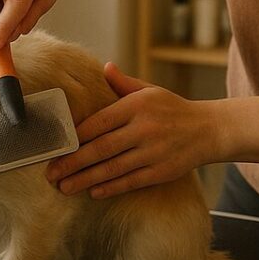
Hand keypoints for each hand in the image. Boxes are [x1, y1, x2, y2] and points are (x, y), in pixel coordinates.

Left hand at [45, 62, 218, 198]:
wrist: (208, 130)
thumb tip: (105, 67)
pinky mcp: (160, 171)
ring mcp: (152, 152)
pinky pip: (130, 181)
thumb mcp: (149, 90)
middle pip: (101, 148)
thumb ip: (123, 83)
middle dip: (73, 162)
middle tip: (51, 173)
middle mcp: (143, 128)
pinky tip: (93, 192)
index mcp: (136, 105)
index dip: (76, 136)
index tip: (57, 145)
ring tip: (64, 187)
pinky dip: (110, 187)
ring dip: (85, 179)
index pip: (99, 122)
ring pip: (112, 168)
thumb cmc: (173, 108)